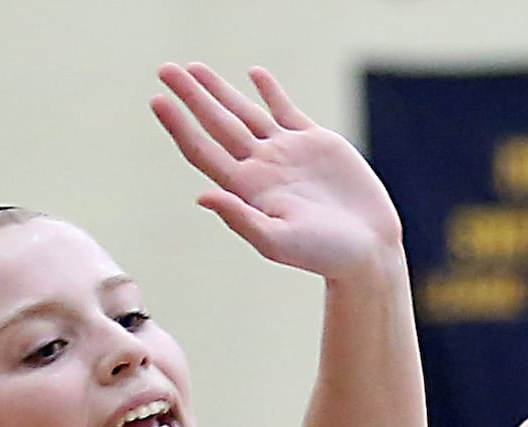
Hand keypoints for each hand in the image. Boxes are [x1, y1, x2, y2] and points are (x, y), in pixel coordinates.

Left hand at [151, 63, 402, 280]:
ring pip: (245, 113)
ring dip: (220, 91)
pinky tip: (254, 74)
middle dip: (192, 97)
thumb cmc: (324, 255)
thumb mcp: (279, 242)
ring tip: (194, 69)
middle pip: (217, 125)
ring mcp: (288, 153)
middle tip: (165, 69)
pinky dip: (270, 91)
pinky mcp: (316, 144)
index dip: (179, 126)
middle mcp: (262, 168)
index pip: (203, 151)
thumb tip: (202, 196)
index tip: (157, 100)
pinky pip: (285, 110)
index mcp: (248, 189)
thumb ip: (241, 219)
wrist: (369, 250)